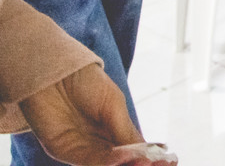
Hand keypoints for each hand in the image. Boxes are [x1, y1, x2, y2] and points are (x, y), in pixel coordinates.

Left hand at [19, 63, 170, 165]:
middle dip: (141, 165)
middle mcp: (99, 144)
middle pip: (123, 163)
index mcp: (114, 131)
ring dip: (126, 165)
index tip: (170, 161)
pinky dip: (106, 162)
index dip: (151, 158)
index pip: (136, 152)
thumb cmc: (84, 81)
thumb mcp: (113, 104)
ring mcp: (81, 149)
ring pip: (107, 165)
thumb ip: (125, 130)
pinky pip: (87, 161)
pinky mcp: (62, 150)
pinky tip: (121, 157)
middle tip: (159, 165)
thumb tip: (146, 153)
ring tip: (144, 163)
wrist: (53, 69)